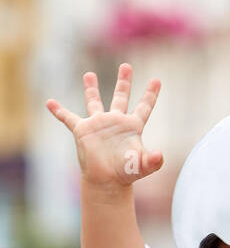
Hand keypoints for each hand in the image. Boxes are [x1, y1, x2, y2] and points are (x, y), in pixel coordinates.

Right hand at [46, 63, 162, 188]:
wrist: (106, 181)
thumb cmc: (126, 173)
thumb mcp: (142, 166)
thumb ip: (153, 161)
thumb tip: (160, 155)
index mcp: (131, 127)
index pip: (144, 107)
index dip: (150, 95)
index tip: (157, 80)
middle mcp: (115, 122)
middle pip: (121, 97)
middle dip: (124, 82)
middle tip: (126, 65)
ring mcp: (98, 125)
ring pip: (94, 102)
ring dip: (91, 89)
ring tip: (89, 74)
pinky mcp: (82, 131)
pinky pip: (68, 118)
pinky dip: (59, 111)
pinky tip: (50, 103)